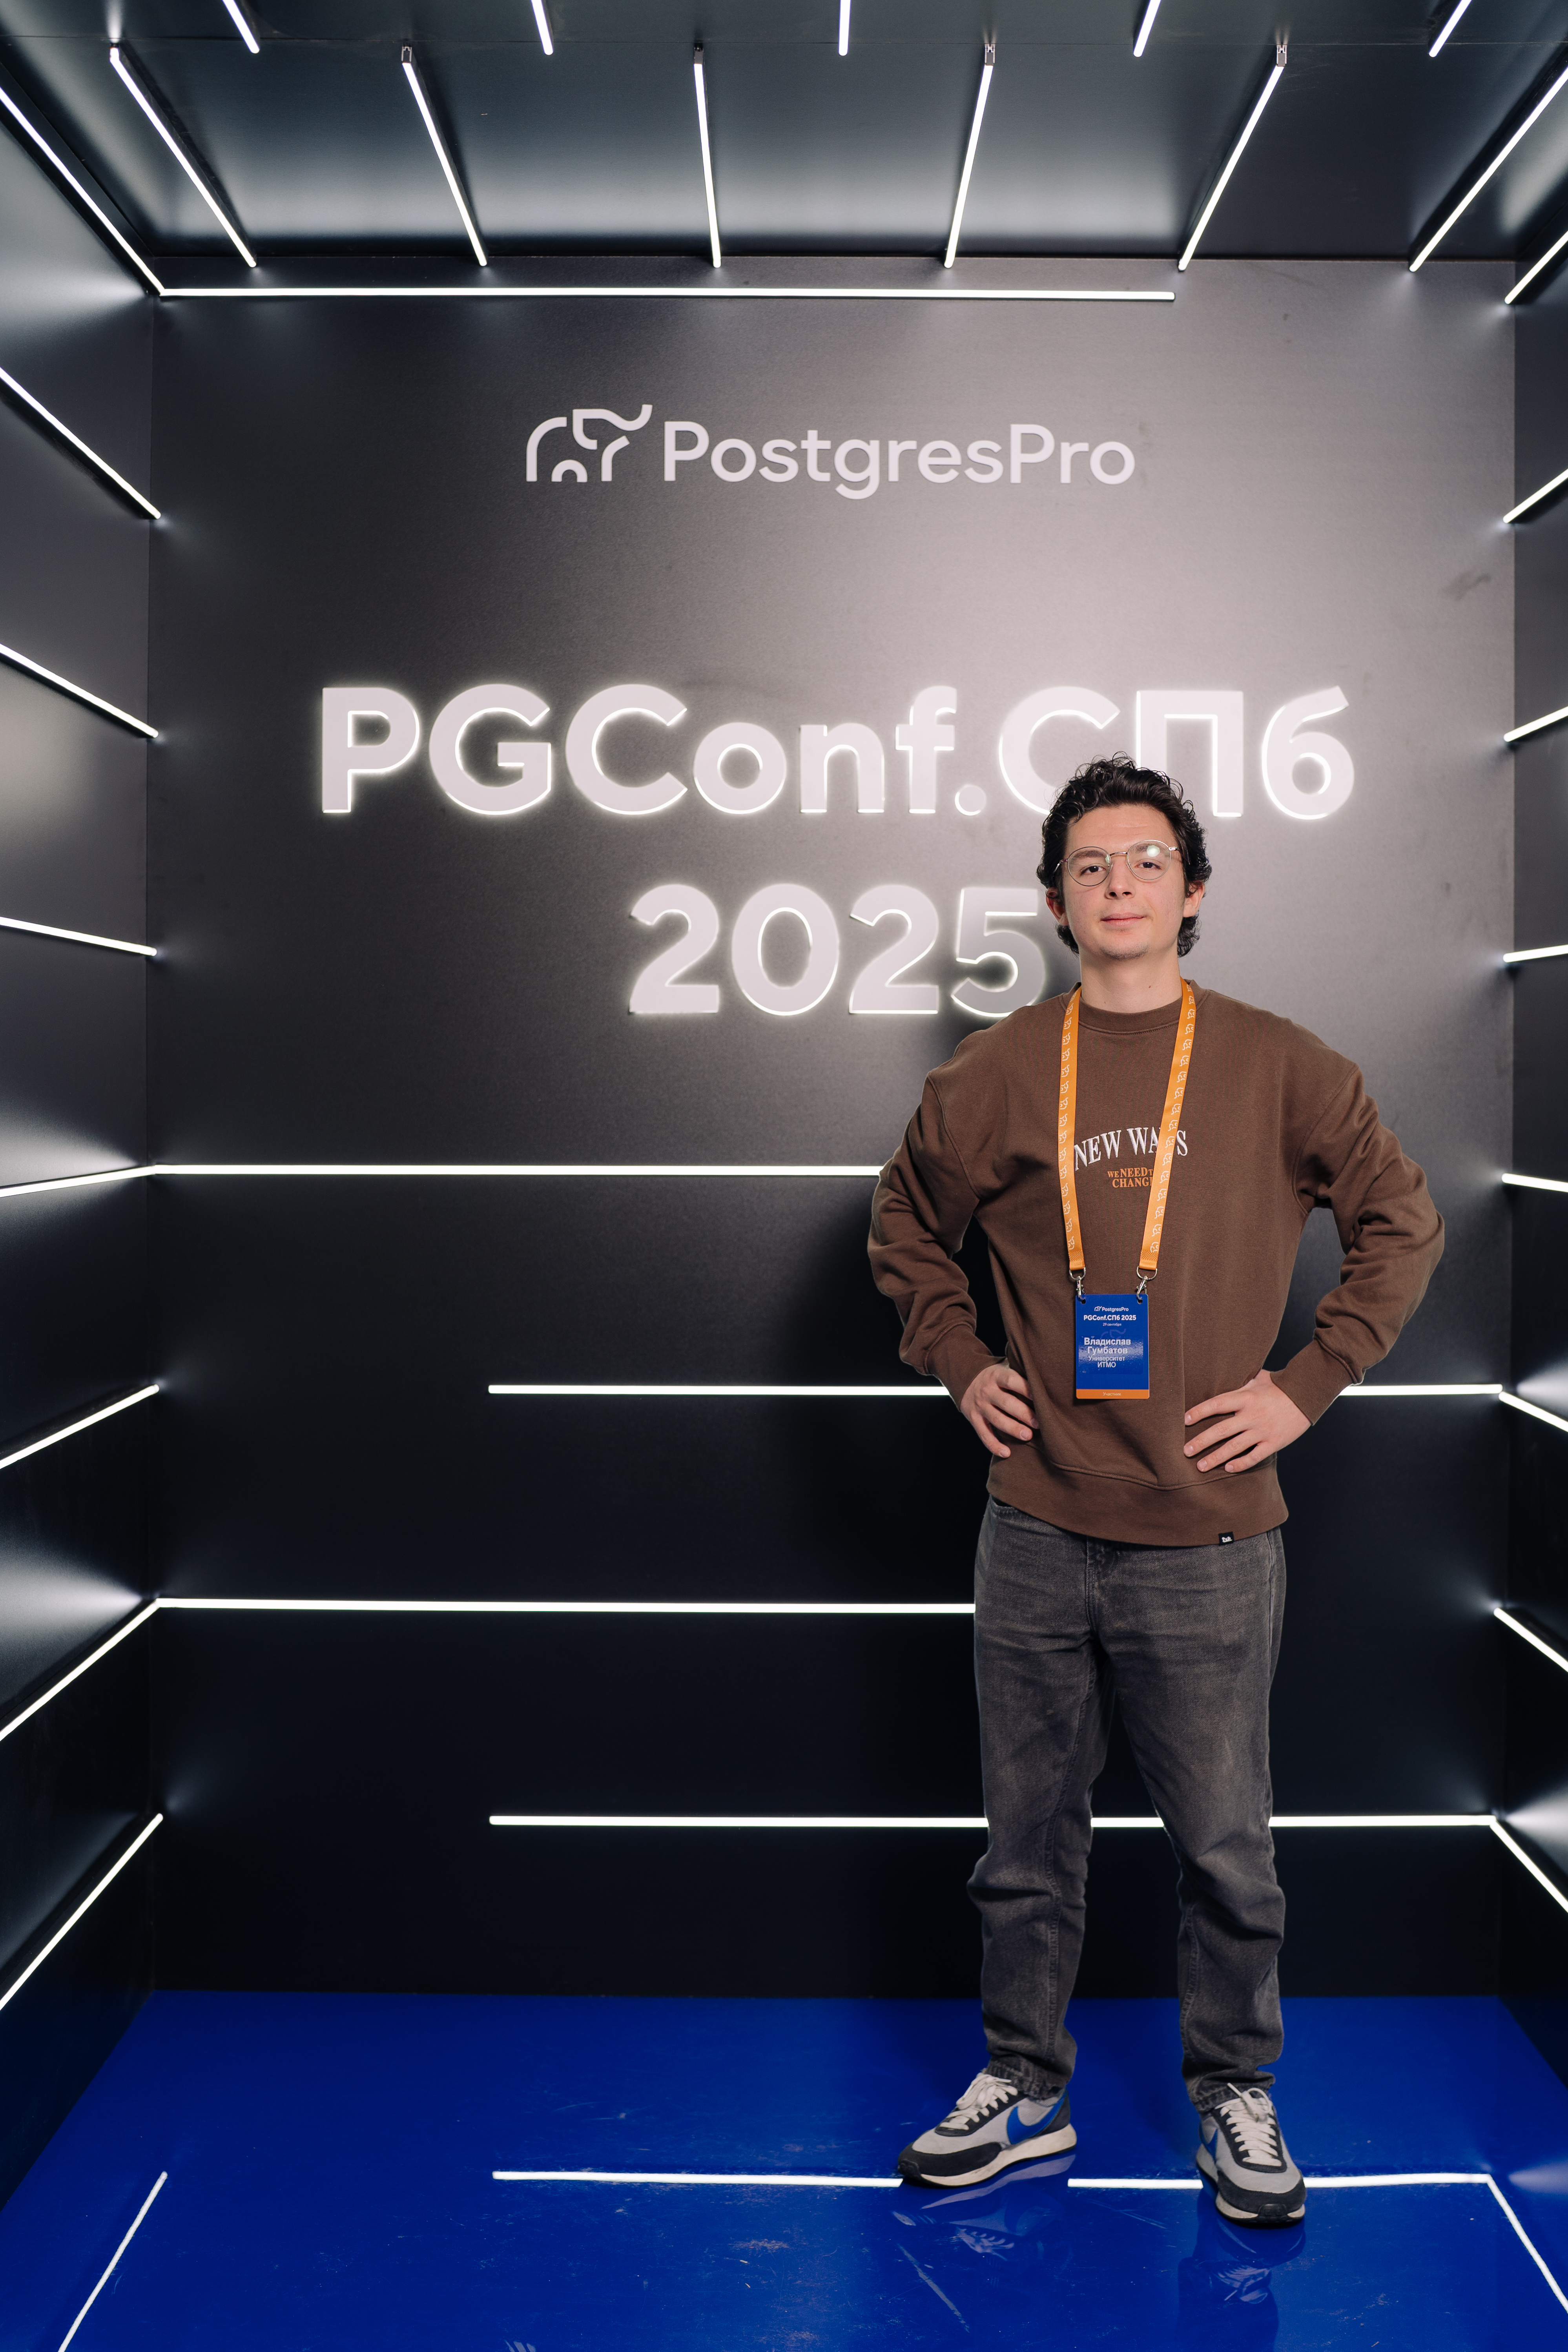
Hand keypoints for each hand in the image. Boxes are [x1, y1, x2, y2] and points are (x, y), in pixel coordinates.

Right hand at [961, 1364, 1037, 1458]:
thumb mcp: (1005, 1368)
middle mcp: (986, 1390)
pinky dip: (994, 1445)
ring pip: (996, 1419)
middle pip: (1006, 1403)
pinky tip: (1006, 1453)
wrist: (965, 1379)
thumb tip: (1047, 1379)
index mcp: (996, 1375)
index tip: (1039, 1397)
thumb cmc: (996, 1377)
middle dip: (1023, 1414)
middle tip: (1039, 1423)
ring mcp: (979, 1406)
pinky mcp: (974, 1419)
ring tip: (1028, 1436)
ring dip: (1013, 1429)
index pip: (1011, 1380)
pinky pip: (983, 1434)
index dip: (1025, 1388)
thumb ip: (1021, 1372)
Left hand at [1183, 1368, 1309, 1474]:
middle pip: (1221, 1430)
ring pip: (1234, 1447)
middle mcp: (1252, 1415)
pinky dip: (1241, 1464)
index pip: (1216, 1404)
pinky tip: (1228, 1469)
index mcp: (1246, 1397)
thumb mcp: (1259, 1378)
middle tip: (1185, 1451)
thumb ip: (1241, 1382)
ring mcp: (1263, 1430)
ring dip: (1215, 1458)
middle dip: (1201, 1442)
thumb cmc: (1281, 1385)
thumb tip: (1225, 1376)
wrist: (1308, 1395)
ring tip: (1200, 1466)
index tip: (1184, 1420)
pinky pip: (1255, 1457)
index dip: (1199, 1412)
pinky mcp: (1274, 1442)